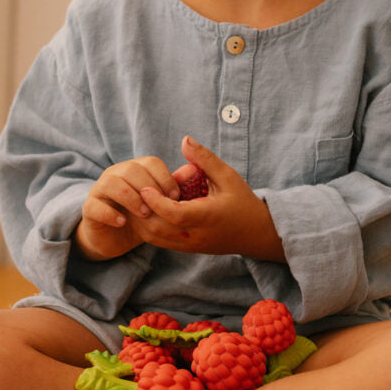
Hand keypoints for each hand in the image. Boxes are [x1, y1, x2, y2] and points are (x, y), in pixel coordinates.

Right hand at [73, 156, 179, 259]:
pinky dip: (110, 213)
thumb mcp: (161, 204)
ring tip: (144, 214)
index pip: (150, 163)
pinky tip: (123, 222)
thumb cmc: (142, 217)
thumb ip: (176, 186)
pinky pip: (96, 206)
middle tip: (161, 207)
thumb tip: (194, 170)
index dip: (165, 178)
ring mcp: (100, 190)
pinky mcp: (89, 208)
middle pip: (131, 169)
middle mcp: (116, 174)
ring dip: (131, 198)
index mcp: (135, 169)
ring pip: (112, 184)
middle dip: (149, 188)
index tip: (176, 197)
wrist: (116, 237)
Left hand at [138, 136, 285, 260]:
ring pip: (154, 238)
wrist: (256, 233)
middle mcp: (196, 235)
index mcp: (207, 216)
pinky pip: (159, 242)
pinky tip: (147, 211)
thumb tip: (185, 140)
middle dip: (141, 211)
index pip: (173, 213)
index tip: (144, 186)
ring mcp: (190, 245)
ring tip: (138, 201)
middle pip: (158, 229)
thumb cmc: (242, 202)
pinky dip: (149, 228)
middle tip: (134, 192)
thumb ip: (205, 159)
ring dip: (142, 221)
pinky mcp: (187, 249)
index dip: (155, 201)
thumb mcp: (228, 177)